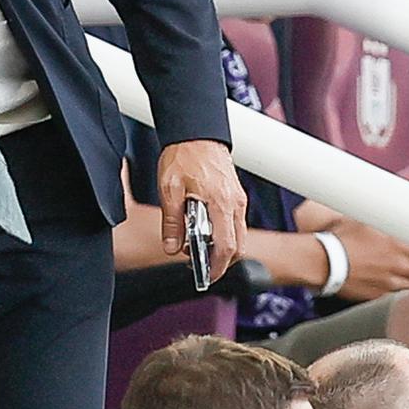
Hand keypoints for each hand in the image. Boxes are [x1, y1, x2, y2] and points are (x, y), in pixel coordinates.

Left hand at [157, 139, 246, 283]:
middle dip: (220, 260)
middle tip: (198, 263)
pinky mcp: (236, 196)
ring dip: (221, 246)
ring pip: (238, 236)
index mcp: (221, 203)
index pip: (226, 247)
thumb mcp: (169, 189)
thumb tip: (171, 247)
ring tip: (195, 244)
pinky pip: (235, 223)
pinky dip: (223, 233)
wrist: (196, 133)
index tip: (206, 276)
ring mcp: (238, 200)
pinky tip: (203, 230)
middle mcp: (235, 204)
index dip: (217, 266)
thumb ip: (171, 222)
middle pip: (237, 246)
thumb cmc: (184, 155)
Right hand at [328, 217, 408, 300]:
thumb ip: (384, 224)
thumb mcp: (363, 222)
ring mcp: (389, 282)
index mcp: (397, 245)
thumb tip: (393, 217)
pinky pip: (398, 296)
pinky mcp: (379, 295)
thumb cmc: (338, 239)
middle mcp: (397, 265)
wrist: (321, 261)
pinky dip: (400, 292)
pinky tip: (395, 286)